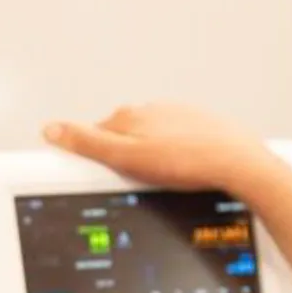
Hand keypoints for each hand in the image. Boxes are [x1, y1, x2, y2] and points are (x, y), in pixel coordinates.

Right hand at [42, 103, 287, 194]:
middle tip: (136, 182)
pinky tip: (184, 173)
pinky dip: (175, 156)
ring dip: (151, 157)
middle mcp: (151, 110)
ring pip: (150, 139)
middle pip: (122, 137)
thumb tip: (52, 128)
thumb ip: (87, 143)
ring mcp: (176, 115)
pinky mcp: (198, 125)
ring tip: (164, 180)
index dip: (93, 159)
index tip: (99, 174)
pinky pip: (176, 142)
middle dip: (124, 158)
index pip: (93, 135)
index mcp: (128, 116)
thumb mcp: (127, 159)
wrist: (239, 164)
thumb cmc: (189, 163)